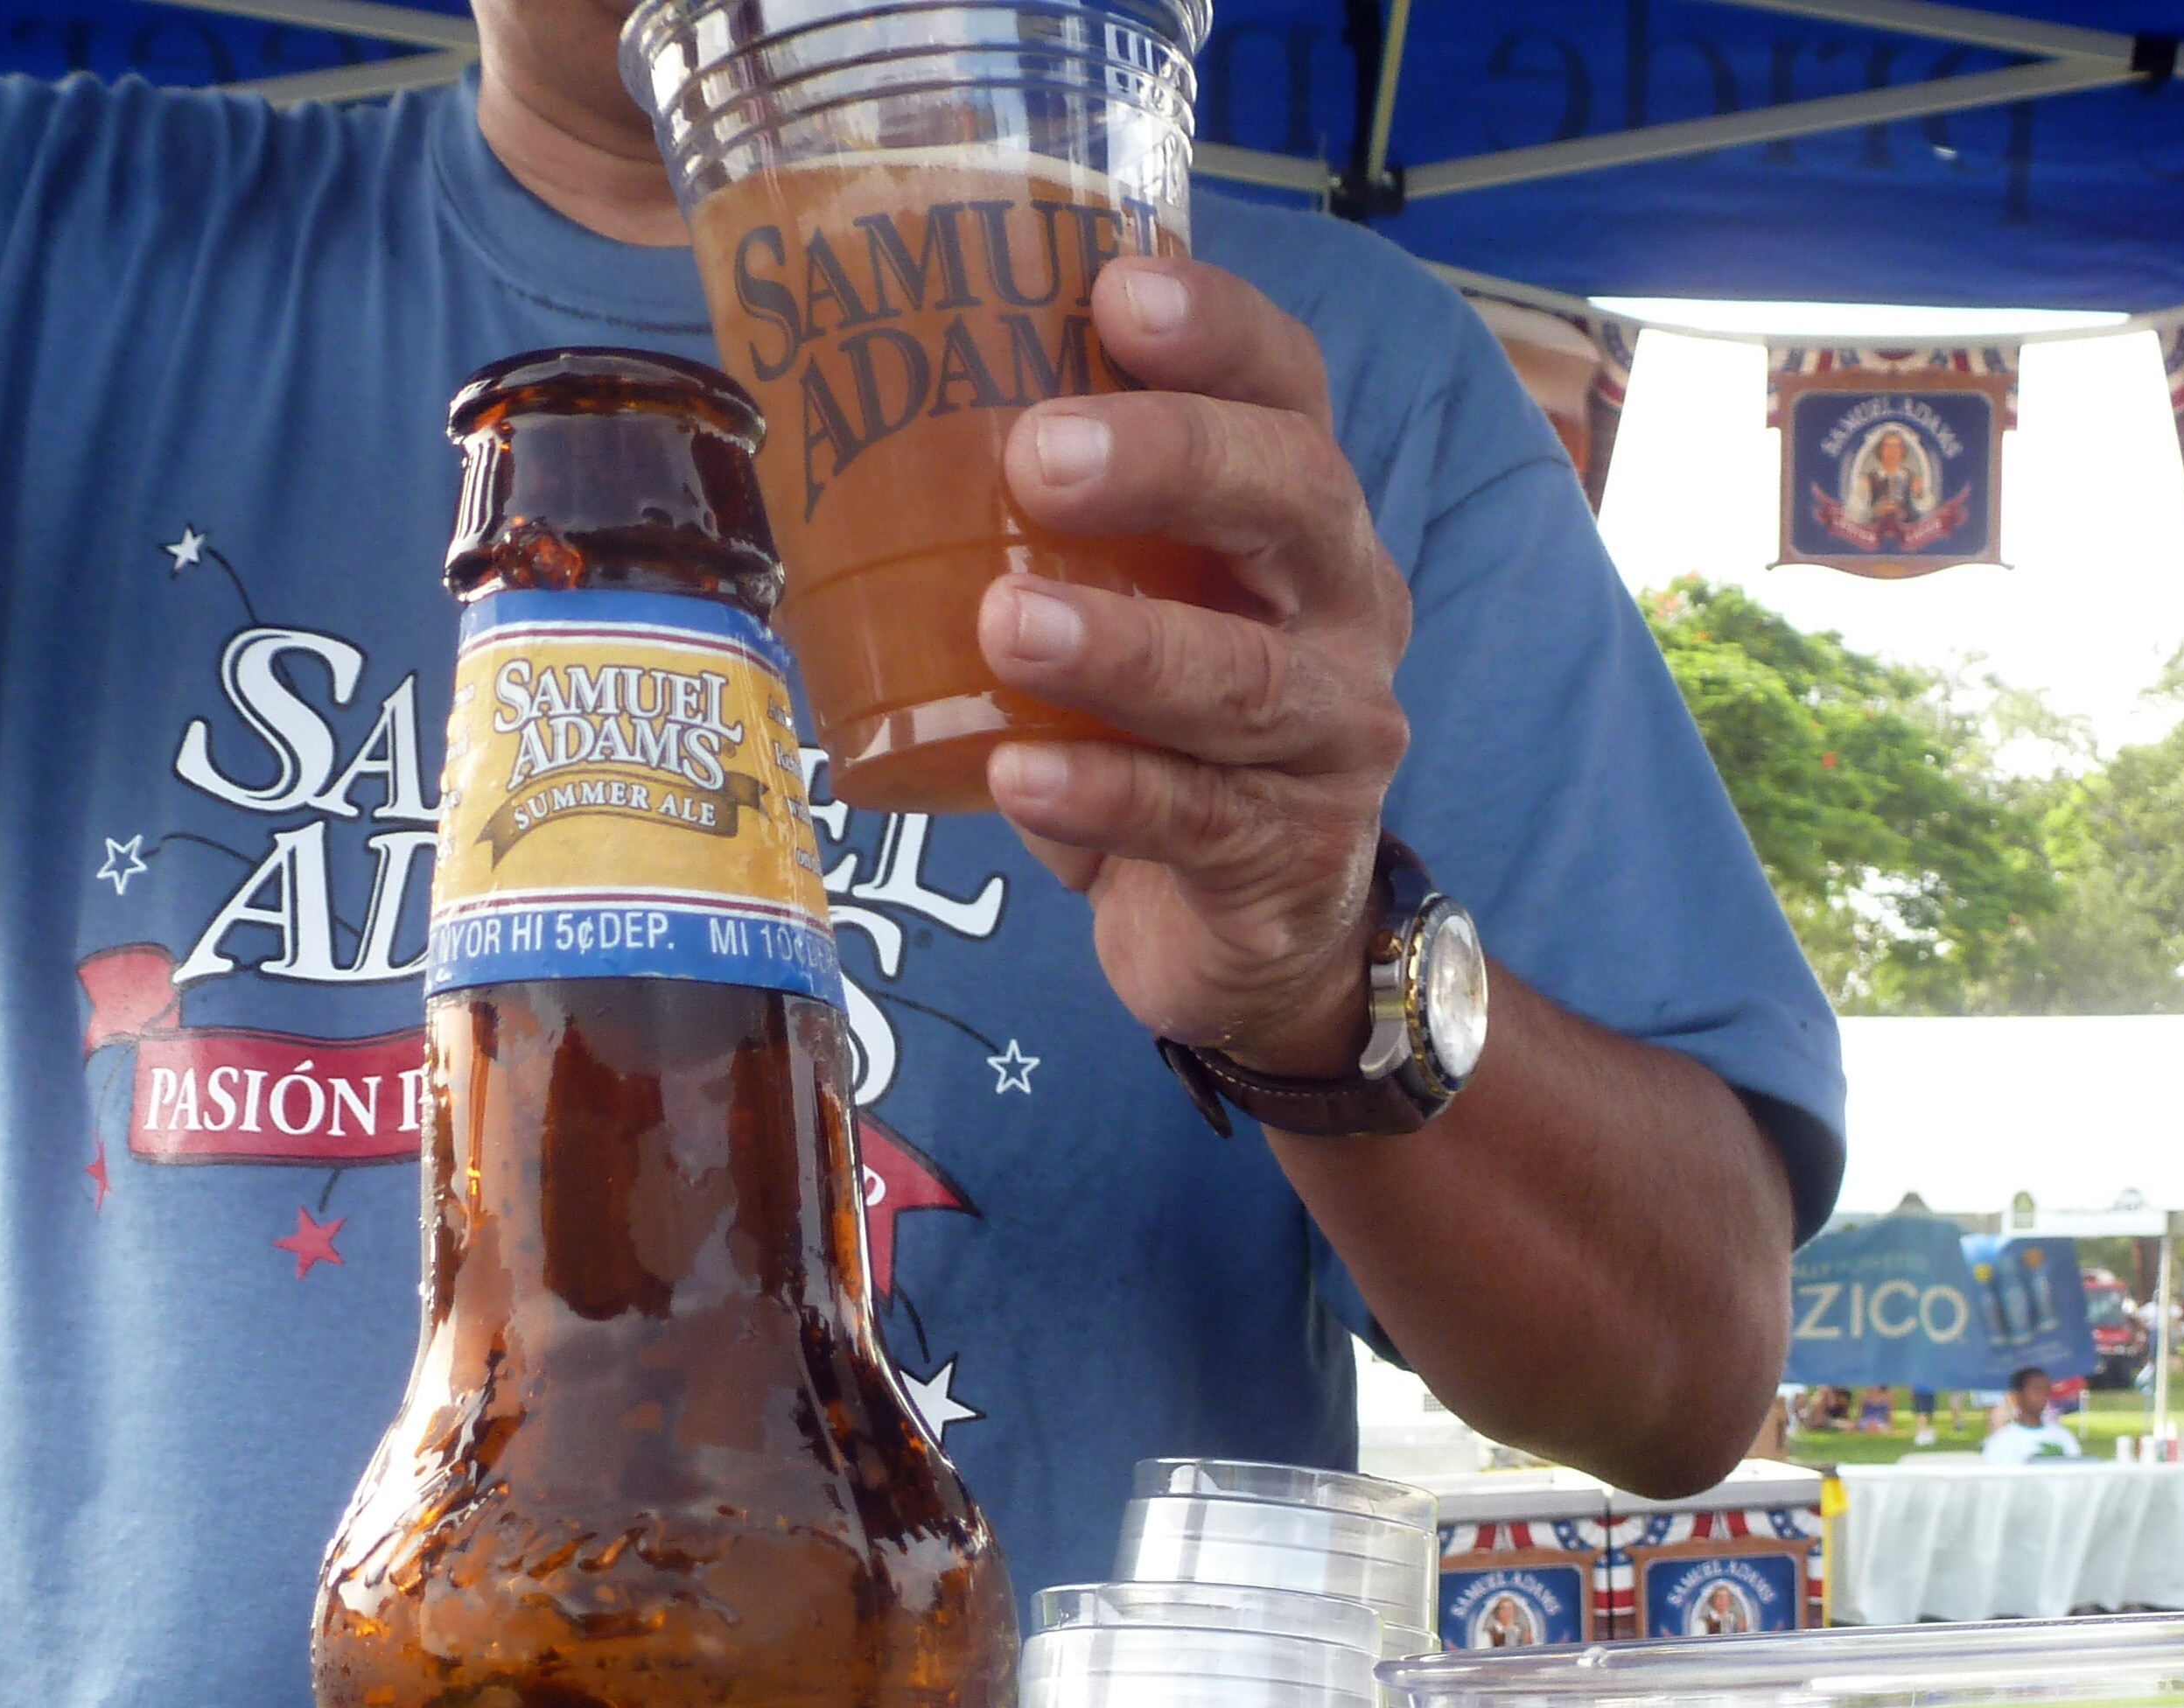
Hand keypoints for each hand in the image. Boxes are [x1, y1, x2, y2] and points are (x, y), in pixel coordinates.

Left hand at [978, 257, 1412, 1074]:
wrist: (1245, 938)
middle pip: (1295, 501)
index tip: (1117, 292)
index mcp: (1301, 520)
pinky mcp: (1292, 858)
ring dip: (1124, 647)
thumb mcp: (1119, 615)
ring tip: (1007, 628)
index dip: (1219, 331)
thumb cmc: (1164, 743)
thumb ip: (1045, 536)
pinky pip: (1200, 818)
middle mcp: (1345, 610)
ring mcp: (1335, 740)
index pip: (1288, 390)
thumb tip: (838, 432)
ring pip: (1247, 678)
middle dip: (1172, 461)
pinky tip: (1020, 778)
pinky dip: (1105, 795)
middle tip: (1038, 456)